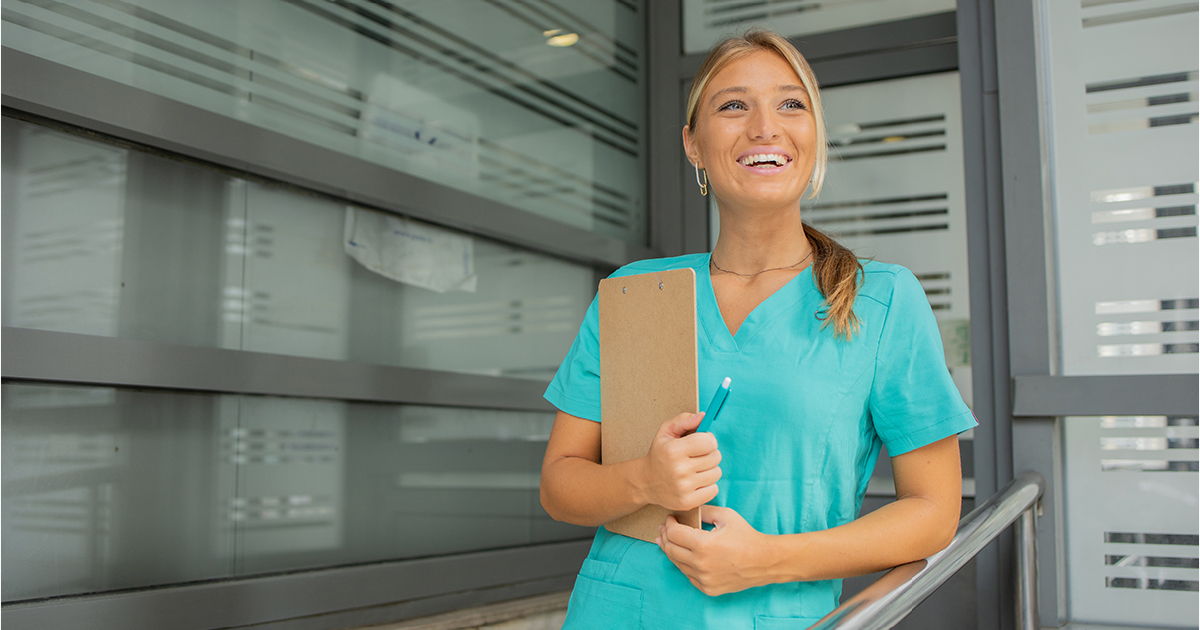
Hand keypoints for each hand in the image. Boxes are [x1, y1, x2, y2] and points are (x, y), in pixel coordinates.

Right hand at [636, 412, 720, 510]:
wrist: (645, 482)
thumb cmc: (659, 454)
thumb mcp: (666, 432)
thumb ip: (683, 420)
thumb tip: (703, 416)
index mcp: (674, 450)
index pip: (709, 442)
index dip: (708, 440)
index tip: (702, 443)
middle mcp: (679, 470)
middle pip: (715, 457)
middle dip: (710, 454)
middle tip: (698, 456)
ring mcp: (683, 488)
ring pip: (716, 473)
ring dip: (710, 469)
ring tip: (697, 469)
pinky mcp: (687, 502)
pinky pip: (714, 490)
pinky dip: (709, 485)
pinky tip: (696, 482)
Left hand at [655, 506, 772, 595]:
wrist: (764, 561)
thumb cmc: (746, 536)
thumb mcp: (726, 516)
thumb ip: (704, 510)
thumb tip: (688, 509)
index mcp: (703, 544)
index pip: (673, 534)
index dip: (668, 524)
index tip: (669, 519)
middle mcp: (700, 564)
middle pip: (671, 549)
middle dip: (665, 536)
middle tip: (664, 529)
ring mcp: (704, 579)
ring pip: (677, 564)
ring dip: (672, 551)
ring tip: (670, 541)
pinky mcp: (708, 589)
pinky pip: (688, 576)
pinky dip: (684, 564)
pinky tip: (684, 556)